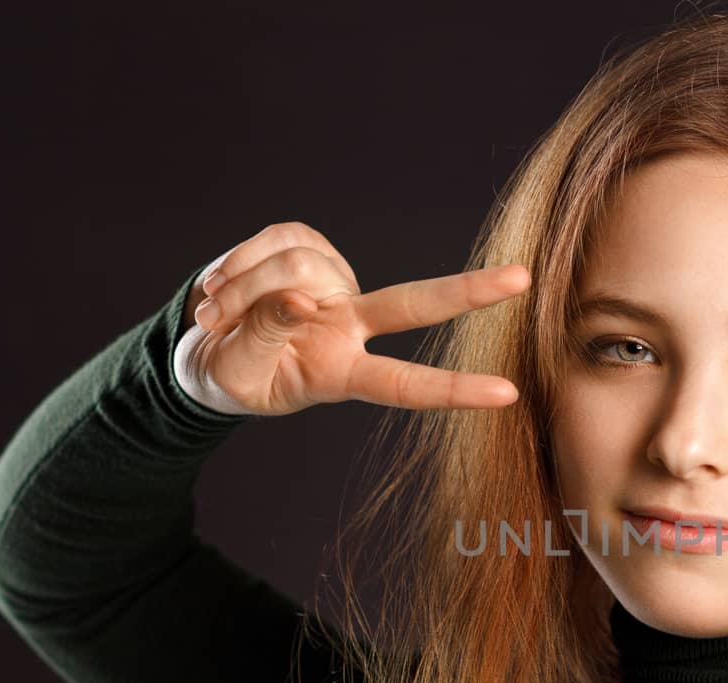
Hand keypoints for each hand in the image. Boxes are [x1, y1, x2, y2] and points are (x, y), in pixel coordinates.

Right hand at [180, 221, 526, 415]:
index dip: (454, 390)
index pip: (405, 385)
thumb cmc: (235, 372)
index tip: (509, 394)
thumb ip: (269, 332)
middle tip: (524, 279)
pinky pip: (273, 243)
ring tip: (215, 314)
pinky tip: (221, 289)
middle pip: (415, 305)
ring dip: (242, 289)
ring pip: (298, 269)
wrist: (203, 349)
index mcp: (342, 373)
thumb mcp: (243, 370)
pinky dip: (237, 265)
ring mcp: (332, 285)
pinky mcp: (307, 248)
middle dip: (469, 292)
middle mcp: (350, 327)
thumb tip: (296, 295)